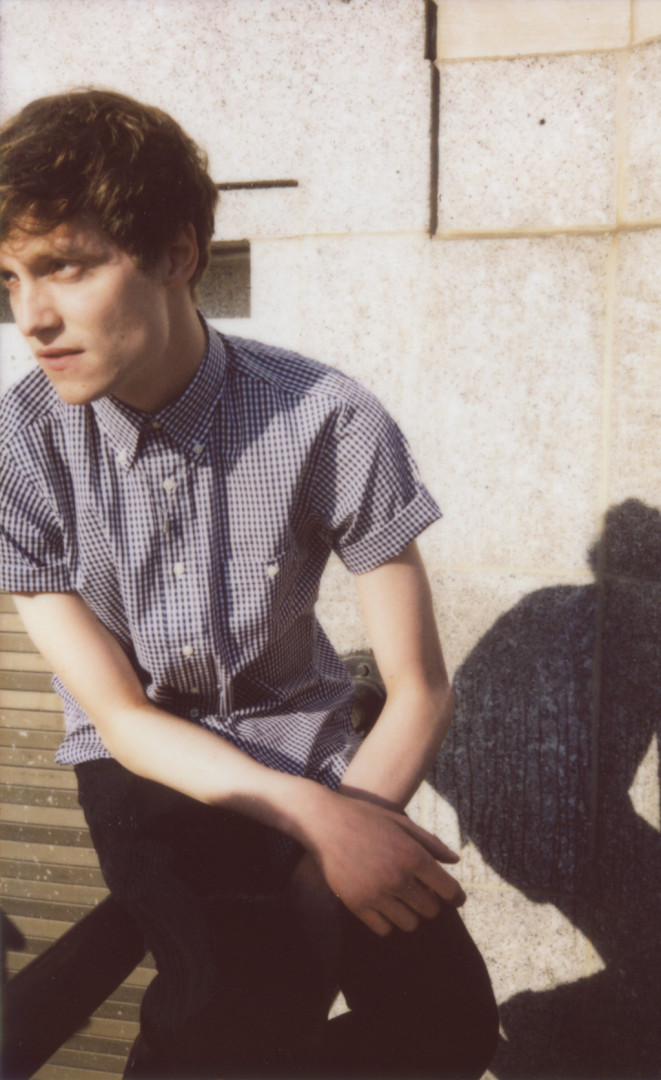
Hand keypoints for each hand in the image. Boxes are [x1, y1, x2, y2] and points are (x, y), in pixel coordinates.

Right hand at [307, 789, 465, 935]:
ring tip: (401, 901)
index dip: (456, 897)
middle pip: (430, 910)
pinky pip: (384, 929)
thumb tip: (455, 861)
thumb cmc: (366, 818)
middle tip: (421, 894)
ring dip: (410, 914)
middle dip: (430, 903)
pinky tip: (383, 906)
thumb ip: (431, 843)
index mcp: (413, 855)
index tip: (456, 900)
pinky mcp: (357, 904)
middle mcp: (398, 877)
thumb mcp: (401, 822)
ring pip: (409, 923)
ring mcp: (376, 893)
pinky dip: (387, 921)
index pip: (448, 890)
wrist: (325, 822)